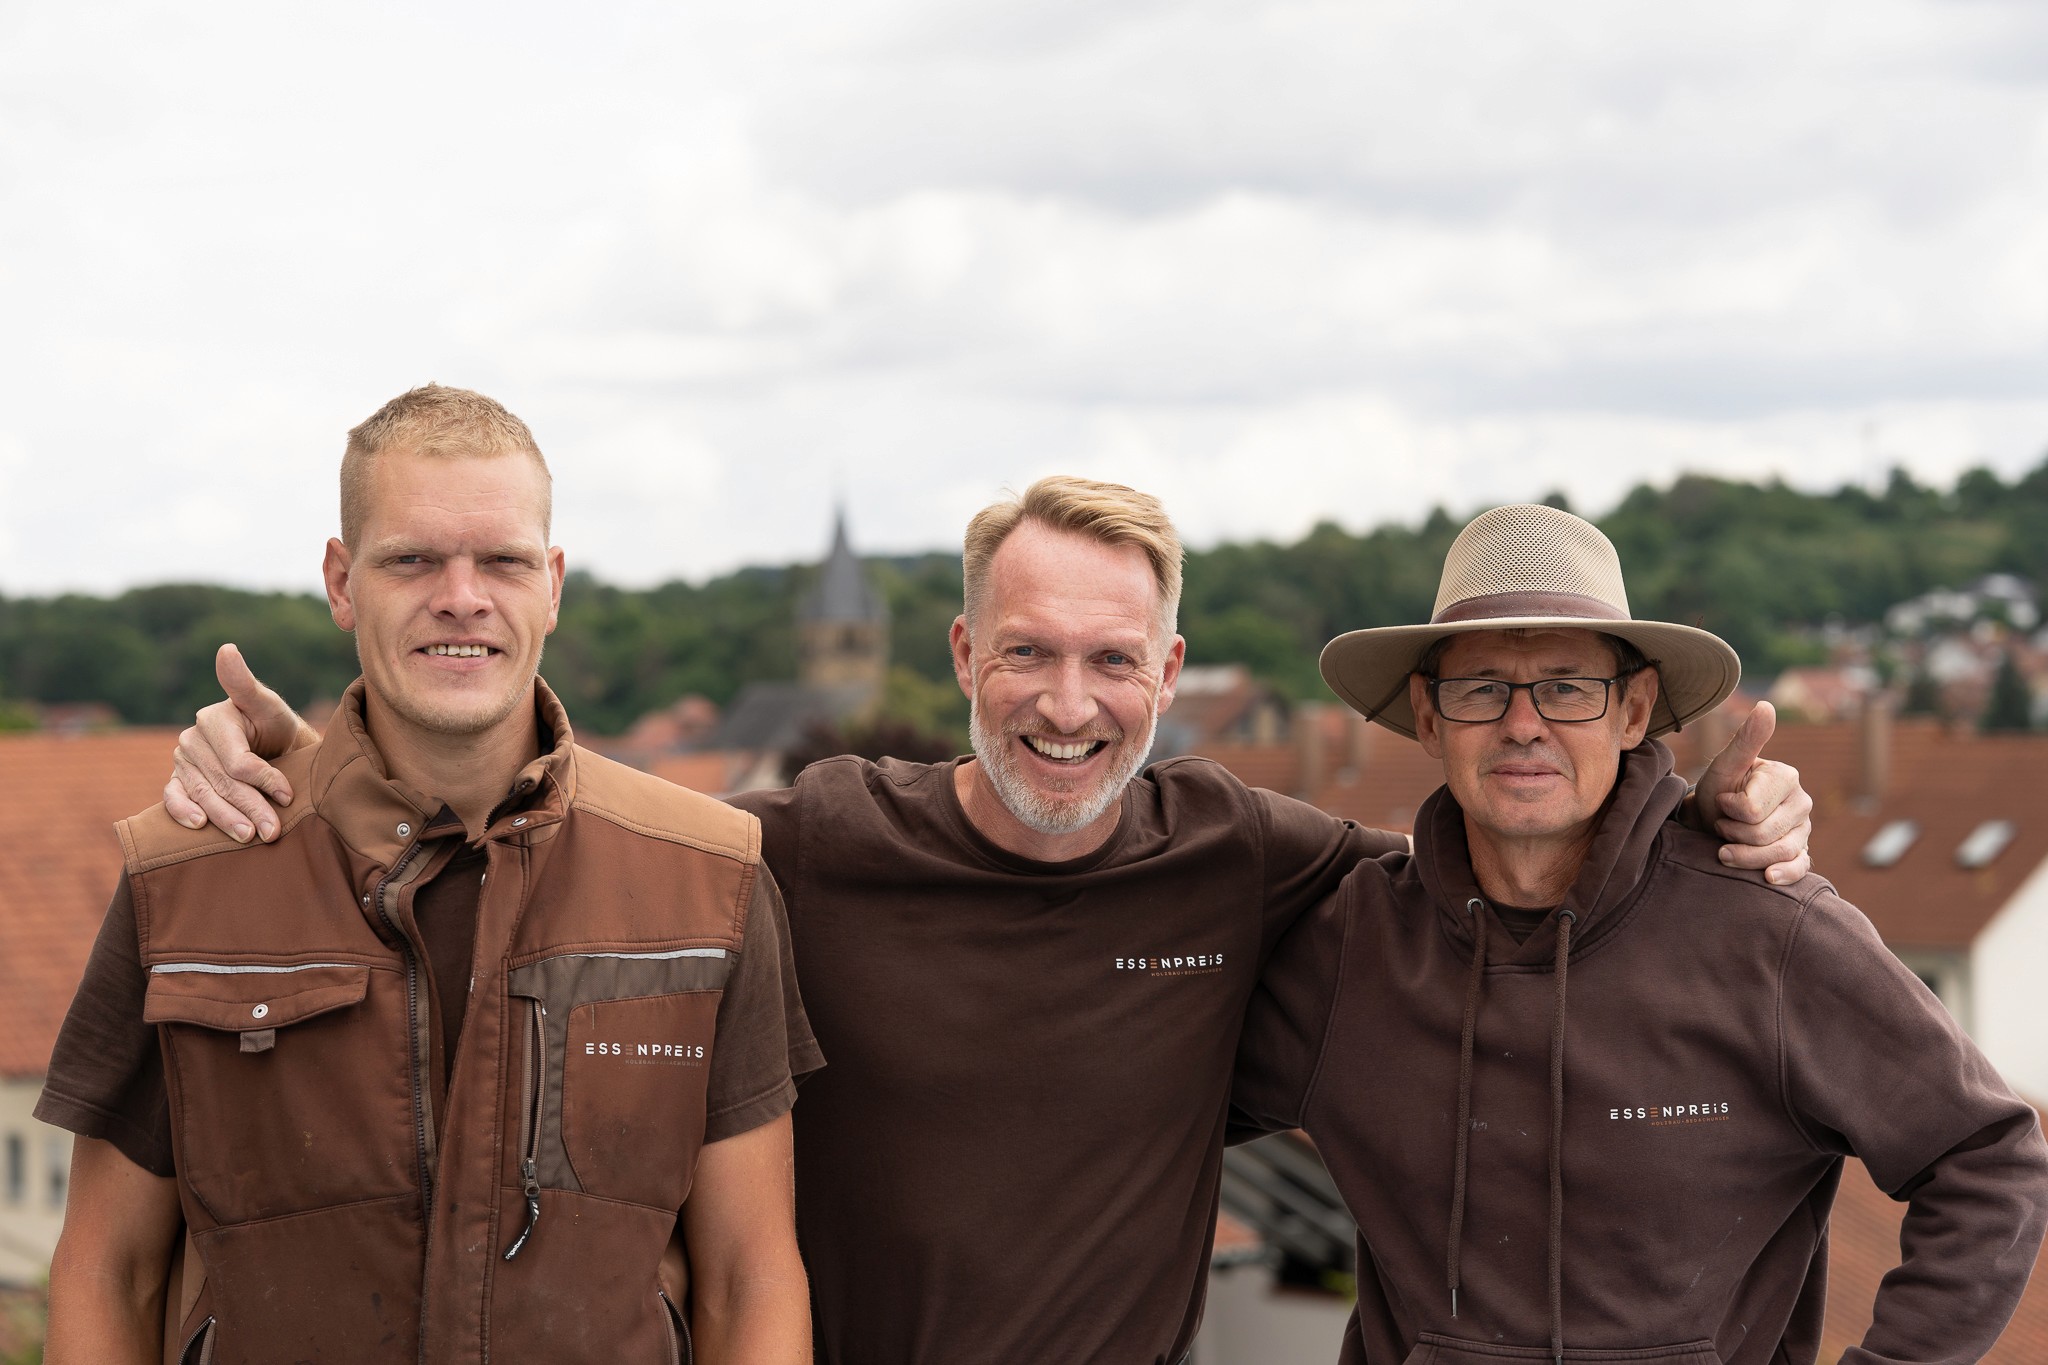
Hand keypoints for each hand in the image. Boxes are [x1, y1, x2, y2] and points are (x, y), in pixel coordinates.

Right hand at [163, 644, 312, 842]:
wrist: (270, 746)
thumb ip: (245, 683)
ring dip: (225, 819)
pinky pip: (173, 798)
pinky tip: (199, 826)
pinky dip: (183, 812)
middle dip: (250, 808)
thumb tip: (226, 649)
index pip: (237, 759)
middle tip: (271, 832)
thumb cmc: (273, 725)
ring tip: (248, 838)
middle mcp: (192, 739)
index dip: (264, 779)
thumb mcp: (268, 704)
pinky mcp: (178, 779)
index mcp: (213, 718)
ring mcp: (183, 761)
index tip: (288, 795)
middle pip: (223, 781)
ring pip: (203, 794)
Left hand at [1692, 701, 1812, 885]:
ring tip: (1724, 850)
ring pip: (1779, 852)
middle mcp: (1802, 802)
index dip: (1727, 811)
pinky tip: (1768, 878)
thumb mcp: (1725, 765)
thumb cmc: (1718, 789)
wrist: (1712, 820)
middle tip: (1720, 826)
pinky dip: (1784, 874)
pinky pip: (1800, 867)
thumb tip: (1766, 705)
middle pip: (1764, 833)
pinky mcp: (1801, 853)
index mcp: (1787, 777)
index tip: (1721, 803)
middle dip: (1732, 834)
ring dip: (1745, 856)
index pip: (1752, 809)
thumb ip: (1746, 739)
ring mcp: (1803, 829)